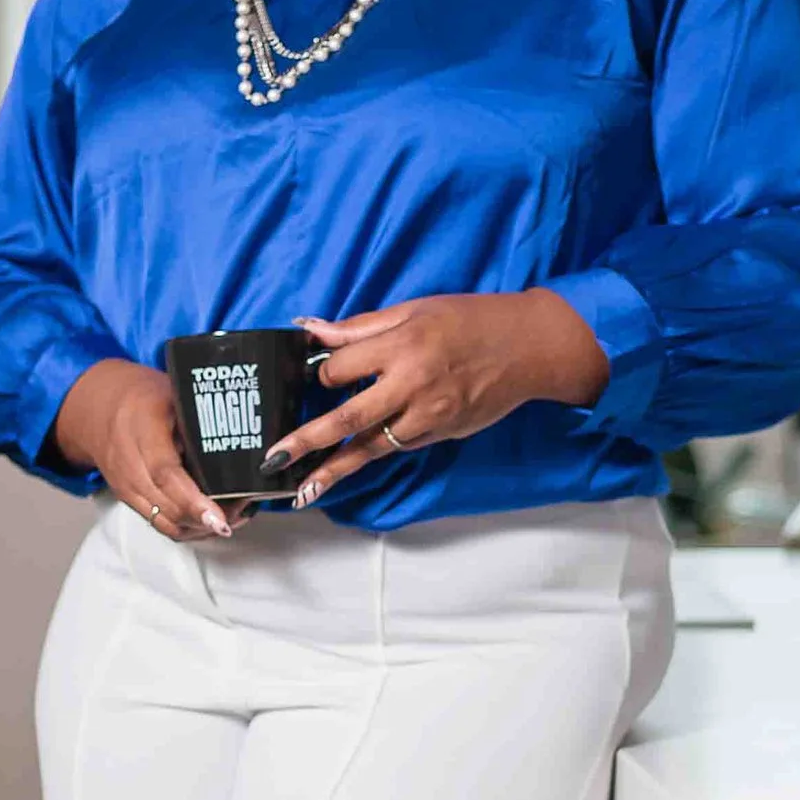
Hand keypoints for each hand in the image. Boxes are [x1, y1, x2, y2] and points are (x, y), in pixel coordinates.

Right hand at [50, 358, 234, 538]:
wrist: (100, 405)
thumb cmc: (145, 396)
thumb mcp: (176, 395)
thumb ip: (200, 422)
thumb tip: (242, 449)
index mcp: (141, 427)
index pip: (165, 472)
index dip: (193, 500)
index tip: (219, 517)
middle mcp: (127, 460)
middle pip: (165, 504)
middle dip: (204, 519)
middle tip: (238, 515)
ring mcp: (124, 483)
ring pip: (163, 520)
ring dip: (197, 527)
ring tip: (231, 520)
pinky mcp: (126, 497)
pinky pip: (157, 521)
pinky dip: (185, 526)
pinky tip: (209, 521)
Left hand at [267, 290, 608, 506]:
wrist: (527, 347)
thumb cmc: (469, 320)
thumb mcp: (414, 310)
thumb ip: (360, 326)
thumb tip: (309, 329)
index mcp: (402, 345)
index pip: (341, 368)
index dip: (321, 373)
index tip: (310, 377)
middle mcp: (412, 384)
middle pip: (348, 418)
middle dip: (306, 441)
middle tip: (273, 459)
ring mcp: (427, 415)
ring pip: (371, 447)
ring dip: (334, 469)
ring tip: (302, 489)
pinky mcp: (440, 433)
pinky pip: (396, 447)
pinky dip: (370, 457)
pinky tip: (343, 472)